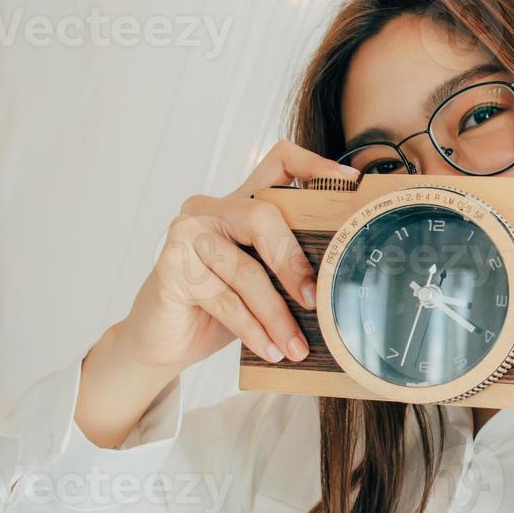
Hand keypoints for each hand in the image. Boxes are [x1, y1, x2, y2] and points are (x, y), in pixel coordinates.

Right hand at [119, 140, 358, 372]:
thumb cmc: (218, 307)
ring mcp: (186, 232)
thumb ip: (287, 265)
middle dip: (294, 264)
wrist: (163, 340)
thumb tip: (342, 277)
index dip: (314, 167)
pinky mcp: (171, 265)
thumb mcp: (261, 281)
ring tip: (297, 347)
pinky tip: (272, 350)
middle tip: (316, 302)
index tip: (350, 185)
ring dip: (276, 315)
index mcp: (239, 201)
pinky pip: (225, 300)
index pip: (278, 162)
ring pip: (246, 270)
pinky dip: (253, 330)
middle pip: (263, 217)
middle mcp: (210, 208)